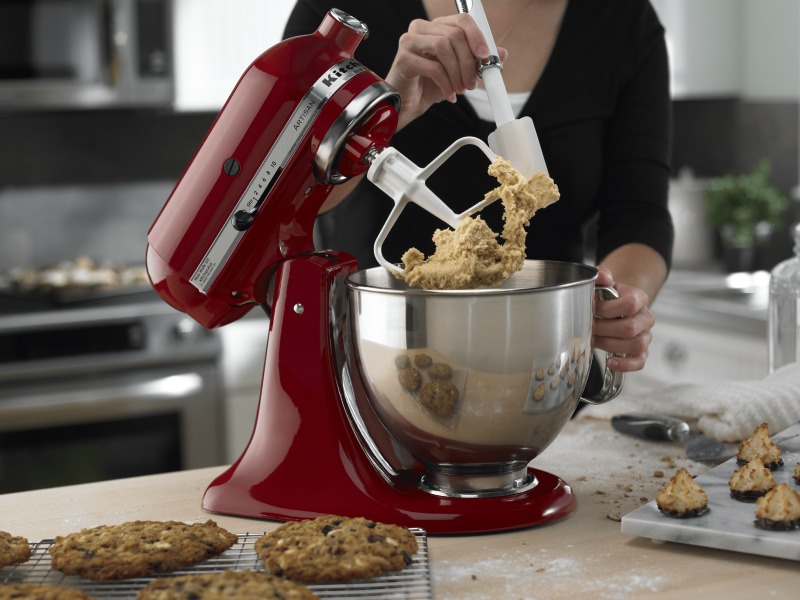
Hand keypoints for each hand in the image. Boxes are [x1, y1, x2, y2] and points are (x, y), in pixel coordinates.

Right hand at [386, 14, 507, 128]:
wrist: (407, 104)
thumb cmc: (429, 85)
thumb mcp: (459, 72)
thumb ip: (477, 61)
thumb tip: (501, 53)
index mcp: (435, 27)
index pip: (461, 20)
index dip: (477, 37)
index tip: (486, 57)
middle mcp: (421, 28)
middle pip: (454, 34)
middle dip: (468, 61)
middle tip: (473, 82)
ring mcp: (409, 41)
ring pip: (443, 46)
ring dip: (457, 72)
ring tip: (461, 89)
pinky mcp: (403, 58)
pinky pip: (433, 67)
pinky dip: (446, 83)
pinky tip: (449, 95)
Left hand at [592, 266, 654, 371]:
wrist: (615, 307)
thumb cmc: (608, 297)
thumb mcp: (603, 283)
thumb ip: (601, 275)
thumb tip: (604, 277)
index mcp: (638, 298)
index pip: (630, 304)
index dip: (608, 309)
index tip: (593, 309)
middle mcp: (645, 317)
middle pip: (630, 328)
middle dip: (604, 329)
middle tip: (589, 327)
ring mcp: (645, 335)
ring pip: (636, 344)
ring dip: (610, 345)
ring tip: (595, 340)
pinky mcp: (641, 351)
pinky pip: (639, 361)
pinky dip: (625, 364)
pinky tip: (610, 362)